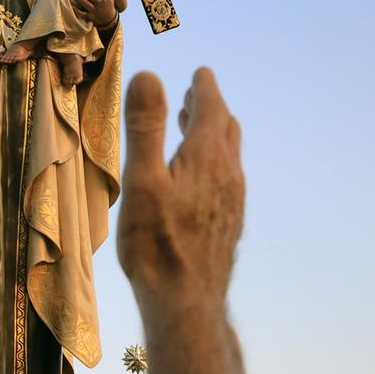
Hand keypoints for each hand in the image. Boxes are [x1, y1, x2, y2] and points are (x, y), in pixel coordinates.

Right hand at [116, 69, 244, 316]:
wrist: (186, 300)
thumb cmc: (156, 243)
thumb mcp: (142, 180)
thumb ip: (146, 127)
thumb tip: (148, 76)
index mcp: (206, 157)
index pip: (211, 109)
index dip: (204, 88)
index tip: (200, 73)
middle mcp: (227, 174)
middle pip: (225, 129)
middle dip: (210, 107)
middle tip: (194, 95)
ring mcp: (232, 200)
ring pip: (229, 155)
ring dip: (213, 135)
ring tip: (194, 129)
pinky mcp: (229, 222)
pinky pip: (227, 179)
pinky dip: (215, 162)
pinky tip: (201, 179)